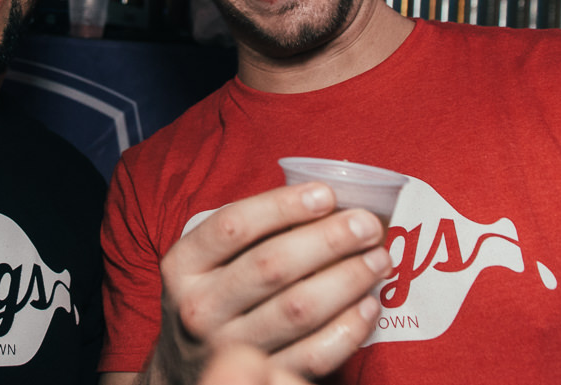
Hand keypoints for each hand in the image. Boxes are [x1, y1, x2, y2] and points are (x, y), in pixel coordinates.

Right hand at [149, 183, 390, 384]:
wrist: (184, 367)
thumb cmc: (209, 295)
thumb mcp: (204, 260)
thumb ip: (250, 234)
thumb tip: (325, 202)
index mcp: (182, 266)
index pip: (233, 226)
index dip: (282, 206)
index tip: (326, 194)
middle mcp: (199, 308)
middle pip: (272, 265)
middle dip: (328, 240)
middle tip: (366, 225)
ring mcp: (228, 348)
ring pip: (299, 309)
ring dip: (348, 279)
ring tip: (377, 259)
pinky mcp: (260, 380)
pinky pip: (314, 354)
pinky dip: (348, 328)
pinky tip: (368, 304)